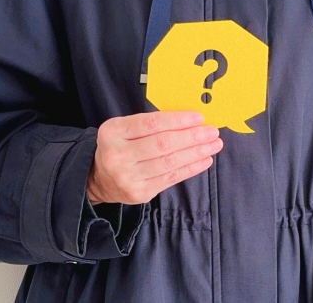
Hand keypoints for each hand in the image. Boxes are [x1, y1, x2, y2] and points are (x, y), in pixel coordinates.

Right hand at [86, 111, 222, 204]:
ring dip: (196, 153)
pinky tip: (204, 160)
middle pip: (162, 144)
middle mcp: (118, 155)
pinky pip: (171, 179)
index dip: (177, 120)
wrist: (99, 178)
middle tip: (212, 132)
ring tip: (213, 145)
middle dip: (192, 137)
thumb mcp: (125, 128)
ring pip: (169, 162)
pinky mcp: (139, 193)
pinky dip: (191, 168)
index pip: (151, 124)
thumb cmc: (120, 146)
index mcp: (113, 132)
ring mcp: (128, 177)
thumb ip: (152, 124)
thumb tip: (190, 120)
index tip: (198, 118)